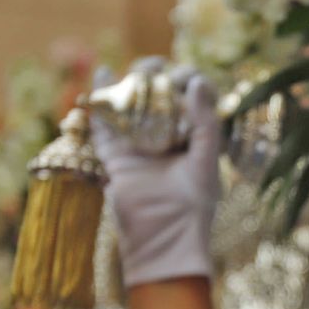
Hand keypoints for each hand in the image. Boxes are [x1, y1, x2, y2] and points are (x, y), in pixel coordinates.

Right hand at [92, 58, 221, 287]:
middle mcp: (164, 140)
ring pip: (131, 106)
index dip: (188, 82)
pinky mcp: (115, 157)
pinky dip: (101, 100)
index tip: (188, 78)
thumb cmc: (193, 205)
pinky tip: (102, 74)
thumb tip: (196, 81)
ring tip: (137, 68)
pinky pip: (105, 125)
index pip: (189, 99)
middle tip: (158, 70)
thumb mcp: (206, 161)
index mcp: (191, 139)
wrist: (165, 239)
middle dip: (157, 76)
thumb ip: (205, 122)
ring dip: (132, 82)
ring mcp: (138, 147)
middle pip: (158, 97)